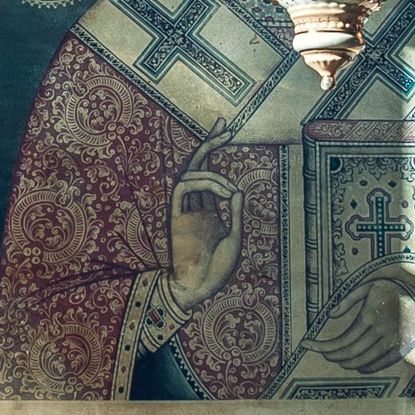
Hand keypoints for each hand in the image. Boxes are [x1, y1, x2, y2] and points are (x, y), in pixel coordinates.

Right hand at [167, 145, 243, 308]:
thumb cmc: (218, 269)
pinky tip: (223, 192)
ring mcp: (185, 211)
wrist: (200, 289)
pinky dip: (204, 183)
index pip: (210, 173)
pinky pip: (182, 189)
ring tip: (229, 188)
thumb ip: (236, 213)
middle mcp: (196, 206)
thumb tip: (237, 189)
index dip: (215, 150)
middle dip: (209, 143)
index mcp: (209, 210)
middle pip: (197, 165)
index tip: (227, 129)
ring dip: (211, 172)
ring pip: (189, 174)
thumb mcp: (235, 238)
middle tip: (224, 126)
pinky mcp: (176, 217)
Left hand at [304, 278, 414, 375]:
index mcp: (369, 316)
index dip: (321, 347)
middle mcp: (380, 333)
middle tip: (321, 351)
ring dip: (345, 363)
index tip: (307, 345)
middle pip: (349, 354)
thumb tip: (329, 315)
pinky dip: (364, 368)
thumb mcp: (369, 285)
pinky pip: (378, 365)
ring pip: (362, 362)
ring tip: (335, 357)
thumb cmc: (392, 288)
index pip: (340, 341)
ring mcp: (391, 343)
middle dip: (331, 355)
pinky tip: (355, 365)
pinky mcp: (400, 350)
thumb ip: (348, 299)